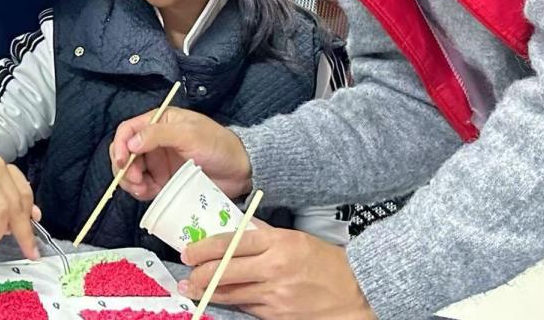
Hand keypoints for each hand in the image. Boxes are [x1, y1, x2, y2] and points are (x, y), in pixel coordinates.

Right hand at [109, 107, 251, 200]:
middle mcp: (154, 141)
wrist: (240, 171)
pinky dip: (140, 191)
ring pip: (130, 171)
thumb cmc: (218, 145)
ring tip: (142, 190)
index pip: (128, 130)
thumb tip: (130, 142)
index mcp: (159, 122)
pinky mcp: (163, 181)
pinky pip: (143, 186)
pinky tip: (148, 194)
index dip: (120, 145)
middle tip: (135, 180)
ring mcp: (158, 162)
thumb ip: (159, 134)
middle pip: (124, 152)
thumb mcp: (190, 134)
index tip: (122, 161)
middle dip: (123, 167)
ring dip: (129, 181)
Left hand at [179, 223, 374, 319]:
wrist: (358, 293)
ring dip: (208, 292)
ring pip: (231, 293)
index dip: (204, 248)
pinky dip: (233, 302)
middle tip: (185, 275)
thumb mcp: (296, 239)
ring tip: (193, 289)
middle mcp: (274, 268)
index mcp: (279, 243)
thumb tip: (237, 232)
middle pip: (224, 271)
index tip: (189, 251)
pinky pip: (247, 308)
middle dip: (198, 274)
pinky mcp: (278, 316)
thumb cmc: (328, 264)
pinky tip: (224, 299)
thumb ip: (265, 237)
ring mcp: (275, 295)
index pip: (231, 243)